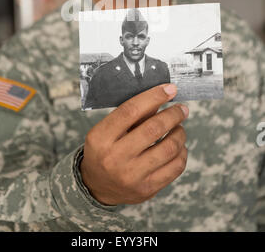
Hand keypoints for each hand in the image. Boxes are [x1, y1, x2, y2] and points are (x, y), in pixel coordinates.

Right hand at [80, 83, 187, 204]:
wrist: (96, 186)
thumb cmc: (104, 150)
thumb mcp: (106, 130)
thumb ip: (131, 115)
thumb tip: (161, 98)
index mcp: (101, 138)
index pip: (130, 111)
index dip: (153, 96)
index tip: (169, 89)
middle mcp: (115, 158)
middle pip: (153, 129)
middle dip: (173, 114)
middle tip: (181, 109)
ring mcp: (132, 176)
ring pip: (169, 148)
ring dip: (179, 133)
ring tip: (179, 127)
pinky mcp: (147, 189)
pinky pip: (175, 167)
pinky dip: (181, 152)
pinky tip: (178, 146)